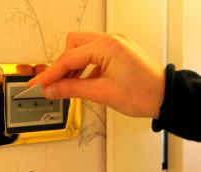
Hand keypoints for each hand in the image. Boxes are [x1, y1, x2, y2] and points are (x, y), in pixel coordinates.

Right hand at [28, 32, 164, 118]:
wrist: (166, 98)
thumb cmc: (144, 94)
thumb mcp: (102, 93)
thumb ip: (72, 89)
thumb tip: (51, 90)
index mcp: (108, 46)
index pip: (69, 58)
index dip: (50, 73)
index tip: (38, 83)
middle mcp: (111, 40)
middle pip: (73, 45)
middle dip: (62, 65)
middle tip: (54, 84)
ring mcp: (115, 45)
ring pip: (83, 49)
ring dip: (73, 67)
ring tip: (68, 86)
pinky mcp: (118, 52)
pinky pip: (94, 55)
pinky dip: (85, 68)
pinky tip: (83, 82)